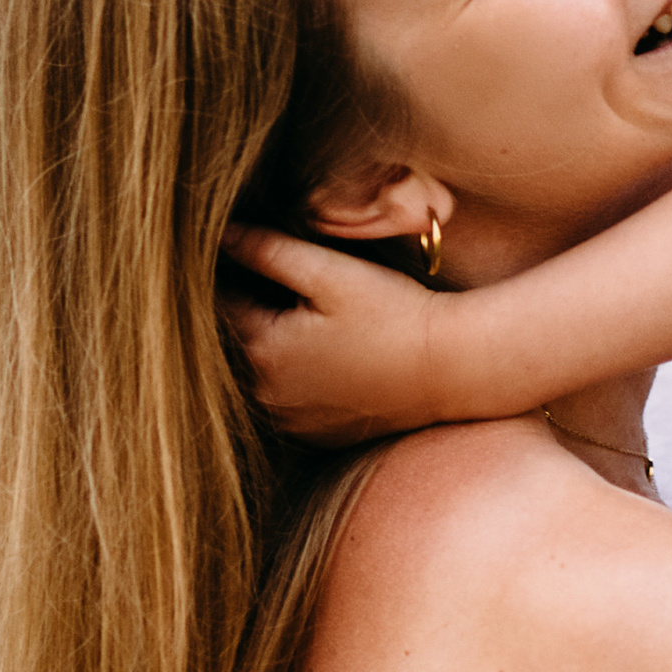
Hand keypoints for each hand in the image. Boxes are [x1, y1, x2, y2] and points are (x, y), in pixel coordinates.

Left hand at [223, 228, 454, 447]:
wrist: (452, 369)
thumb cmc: (393, 315)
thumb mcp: (330, 273)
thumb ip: (268, 251)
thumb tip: (221, 236)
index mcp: (262, 350)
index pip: (219, 304)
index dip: (234, 275)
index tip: (254, 257)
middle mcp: (265, 396)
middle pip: (235, 344)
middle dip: (248, 313)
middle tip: (282, 288)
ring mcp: (290, 423)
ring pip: (256, 376)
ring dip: (267, 349)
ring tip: (306, 322)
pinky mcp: (315, 436)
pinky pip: (284, 402)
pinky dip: (291, 379)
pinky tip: (323, 357)